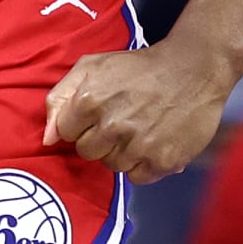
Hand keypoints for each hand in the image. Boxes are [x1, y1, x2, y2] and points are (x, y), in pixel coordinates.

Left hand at [43, 36, 232, 183]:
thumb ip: (61, 97)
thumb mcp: (94, 66)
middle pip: (87, 153)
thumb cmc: (140, 67)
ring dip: (122, 152)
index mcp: (90, 100)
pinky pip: (137, 177)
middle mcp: (112, 125)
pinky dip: (143, 164)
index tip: (100, 111)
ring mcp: (138, 145)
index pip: (67, 132)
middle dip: (100, 139)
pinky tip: (153, 141)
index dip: (82, 123)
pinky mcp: (161, 161)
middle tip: (122, 120)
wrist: (194, 69)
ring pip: (112, 166)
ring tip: (140, 128)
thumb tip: (48, 139)